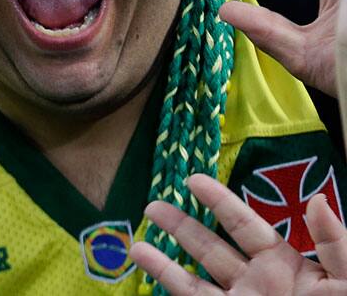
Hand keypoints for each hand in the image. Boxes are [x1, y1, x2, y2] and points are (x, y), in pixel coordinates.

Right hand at [130, 173, 346, 294]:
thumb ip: (335, 241)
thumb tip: (315, 200)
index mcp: (284, 263)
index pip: (243, 224)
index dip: (218, 201)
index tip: (192, 179)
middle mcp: (255, 281)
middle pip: (210, 246)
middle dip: (181, 225)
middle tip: (152, 205)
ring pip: (193, 278)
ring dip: (164, 260)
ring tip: (135, 245)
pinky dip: (166, 282)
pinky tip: (145, 270)